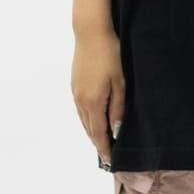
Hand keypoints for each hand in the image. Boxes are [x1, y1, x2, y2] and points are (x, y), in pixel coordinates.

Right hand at [72, 26, 124, 167]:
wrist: (91, 33)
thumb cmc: (110, 55)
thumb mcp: (120, 82)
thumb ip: (117, 108)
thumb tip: (115, 130)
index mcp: (93, 102)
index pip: (98, 133)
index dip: (104, 148)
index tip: (109, 160)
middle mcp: (80, 100)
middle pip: (89, 129)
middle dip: (98, 142)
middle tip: (106, 155)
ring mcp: (75, 92)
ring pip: (84, 120)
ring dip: (93, 131)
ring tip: (102, 141)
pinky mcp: (74, 85)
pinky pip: (81, 109)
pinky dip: (88, 119)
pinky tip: (94, 119)